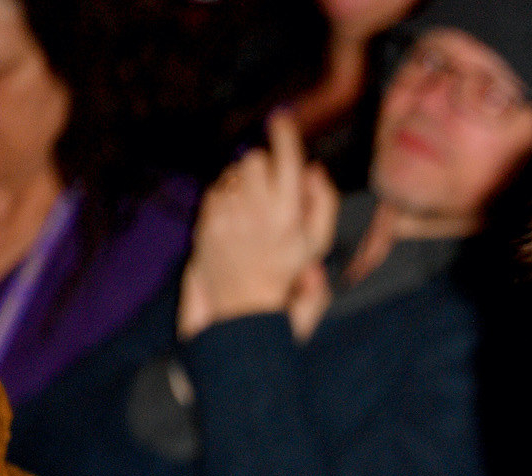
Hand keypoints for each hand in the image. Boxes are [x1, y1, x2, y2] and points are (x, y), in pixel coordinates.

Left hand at [179, 111, 337, 340]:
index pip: (286, 159)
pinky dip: (227, 198)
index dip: (285, 134)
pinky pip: (217, 189)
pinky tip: (237, 220)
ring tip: (253, 211)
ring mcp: (229, 213)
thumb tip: (315, 168)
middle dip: (264, 166)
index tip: (283, 118)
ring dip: (245, 182)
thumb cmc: (286, 269)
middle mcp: (257, 210)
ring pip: (234, 172)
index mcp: (289, 213)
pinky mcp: (207, 219)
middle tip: (271, 188)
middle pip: (256, 158)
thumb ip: (324, 202)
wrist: (245, 301)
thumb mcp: (318, 242)